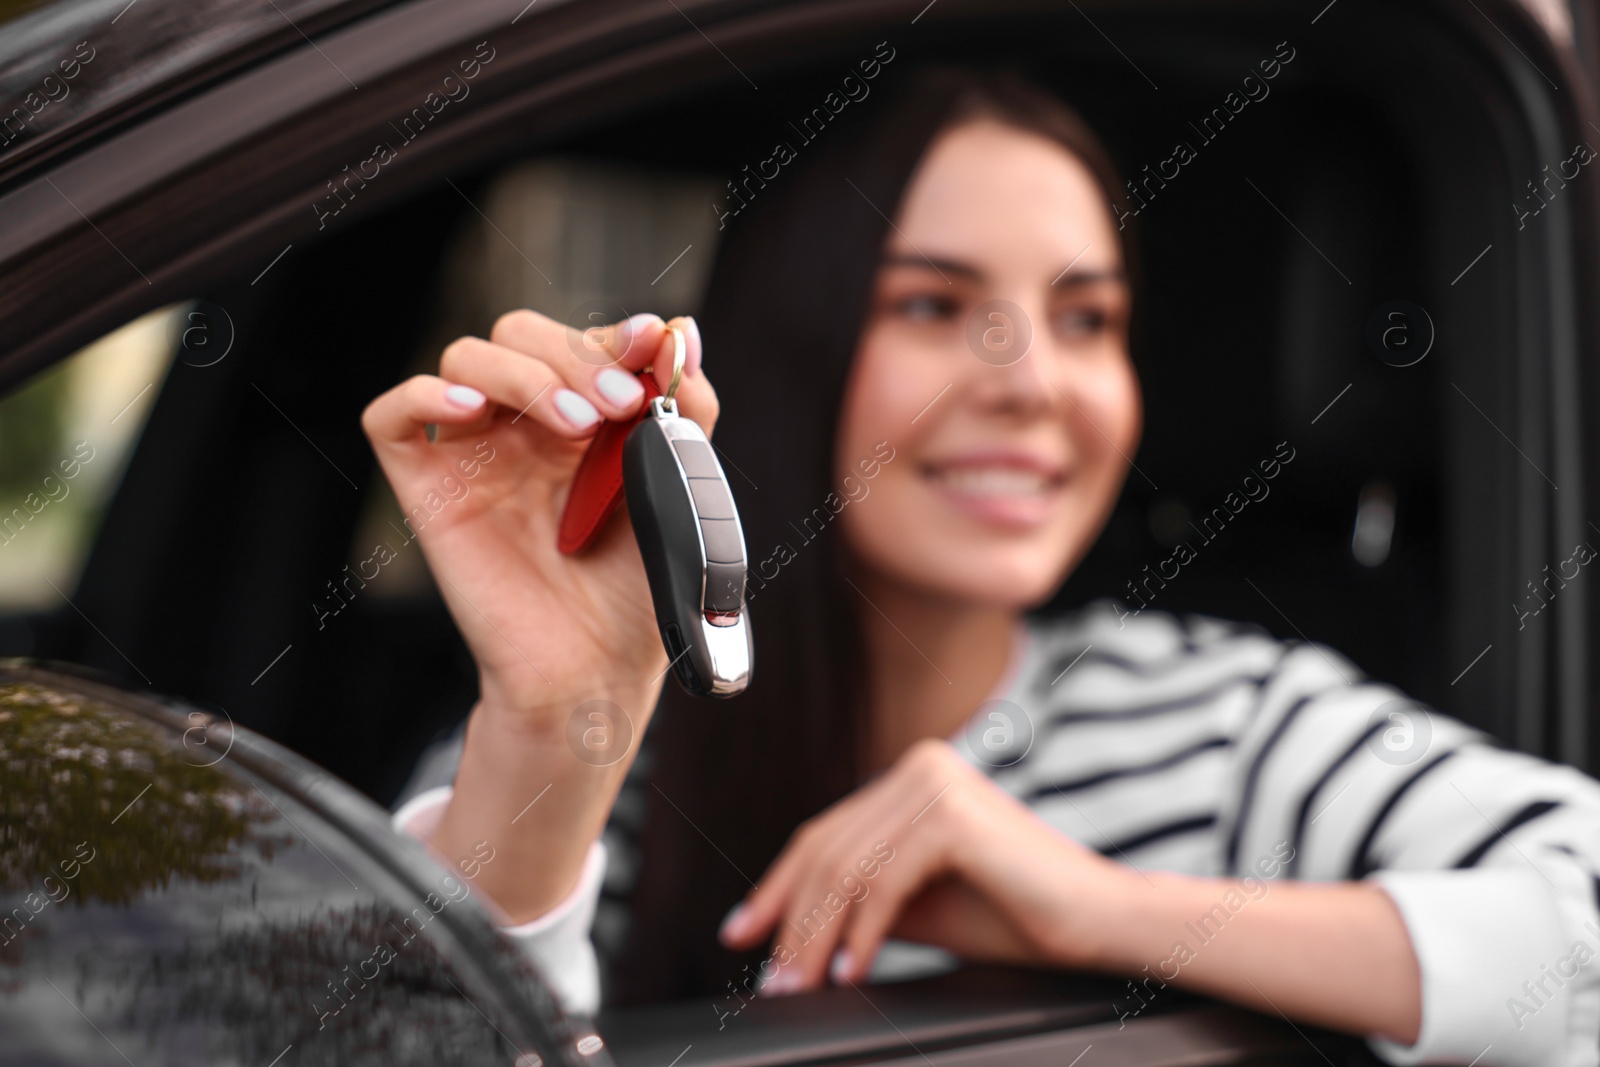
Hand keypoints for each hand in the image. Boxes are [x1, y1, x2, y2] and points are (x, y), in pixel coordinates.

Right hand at [361, 310, 716, 726]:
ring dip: (524, 374)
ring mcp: (474, 454)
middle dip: (574, 354)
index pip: (579, 339)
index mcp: (584, 418)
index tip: (649, 345)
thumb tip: (679, 332)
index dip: (610, 334)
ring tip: (576, 425)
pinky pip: (392, 417)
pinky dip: (426, 396)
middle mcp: (525, 427)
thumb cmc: (637, 589)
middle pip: (520, 334)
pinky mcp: (429, 491)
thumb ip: (686, 411)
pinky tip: (473, 413)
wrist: (598, 668)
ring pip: (466, 358)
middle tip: (619, 403)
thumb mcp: (679, 487)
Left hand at [717, 739, 1135, 990]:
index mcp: (913, 776)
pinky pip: (882, 882)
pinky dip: (861, 932)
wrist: (1102, 921)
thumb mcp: (922, 907)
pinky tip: (851, 969)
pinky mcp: (952, 815)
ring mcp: (936, 783)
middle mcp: (920, 766)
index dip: (777, 888)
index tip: (743, 932)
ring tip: (802, 984)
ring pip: (846, 868)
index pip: (825, 833)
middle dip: (789, 919)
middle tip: (771, 977)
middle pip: (826, 850)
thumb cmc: (1020, 915)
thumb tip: (795, 927)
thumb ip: (864, 900)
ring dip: (816, 934)